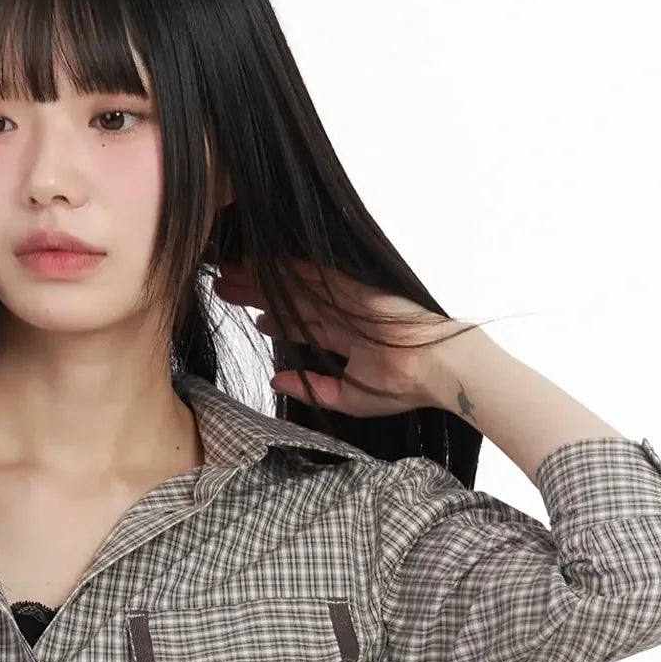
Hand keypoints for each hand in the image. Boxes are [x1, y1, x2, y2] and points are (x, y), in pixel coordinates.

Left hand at [211, 257, 479, 418]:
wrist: (435, 368)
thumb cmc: (402, 387)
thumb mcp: (349, 398)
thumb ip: (312, 389)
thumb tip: (275, 379)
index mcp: (345, 340)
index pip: (301, 326)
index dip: (273, 319)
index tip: (248, 314)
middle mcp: (342, 316)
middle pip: (291, 301)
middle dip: (258, 294)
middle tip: (224, 284)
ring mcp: (348, 300)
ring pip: (296, 286)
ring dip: (263, 280)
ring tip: (230, 272)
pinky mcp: (356, 287)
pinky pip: (315, 276)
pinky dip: (289, 269)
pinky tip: (263, 263)